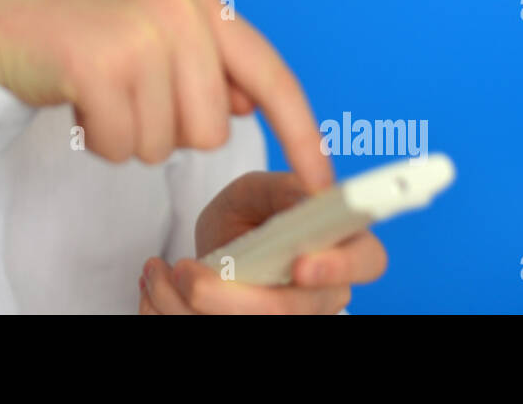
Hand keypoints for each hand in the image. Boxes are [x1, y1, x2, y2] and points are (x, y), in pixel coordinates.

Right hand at [0, 0, 331, 190]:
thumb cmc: (79, 36)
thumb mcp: (153, 37)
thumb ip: (206, 67)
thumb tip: (247, 105)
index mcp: (203, 6)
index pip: (273, 77)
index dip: (302, 134)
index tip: (322, 182)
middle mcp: (180, 15)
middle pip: (211, 132)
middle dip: (168, 133)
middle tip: (128, 96)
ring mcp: (140, 38)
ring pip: (164, 146)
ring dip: (129, 136)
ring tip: (101, 92)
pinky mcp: (99, 66)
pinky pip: (122, 147)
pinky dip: (99, 141)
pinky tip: (79, 101)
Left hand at [138, 170, 387, 313]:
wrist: (217, 246)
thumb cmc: (248, 214)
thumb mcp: (258, 190)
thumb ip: (281, 190)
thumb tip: (308, 193)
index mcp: (340, 245)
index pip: (367, 261)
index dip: (339, 266)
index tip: (301, 265)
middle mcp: (321, 294)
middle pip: (290, 312)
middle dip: (228, 298)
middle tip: (185, 271)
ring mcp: (289, 319)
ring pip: (244, 329)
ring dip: (184, 306)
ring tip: (158, 272)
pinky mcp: (249, 332)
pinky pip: (206, 334)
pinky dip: (168, 314)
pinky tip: (155, 290)